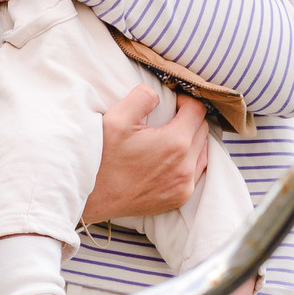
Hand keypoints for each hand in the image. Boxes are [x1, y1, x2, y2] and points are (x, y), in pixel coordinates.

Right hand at [83, 86, 208, 220]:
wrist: (91, 195)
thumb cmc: (103, 156)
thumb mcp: (118, 117)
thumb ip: (143, 96)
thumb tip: (160, 96)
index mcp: (175, 144)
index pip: (197, 110)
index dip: (185, 100)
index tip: (171, 102)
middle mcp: (186, 168)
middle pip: (202, 129)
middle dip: (189, 118)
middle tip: (168, 116)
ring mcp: (184, 187)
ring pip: (203, 150)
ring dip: (191, 138)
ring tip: (170, 134)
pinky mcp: (178, 199)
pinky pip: (196, 171)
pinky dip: (190, 159)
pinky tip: (171, 155)